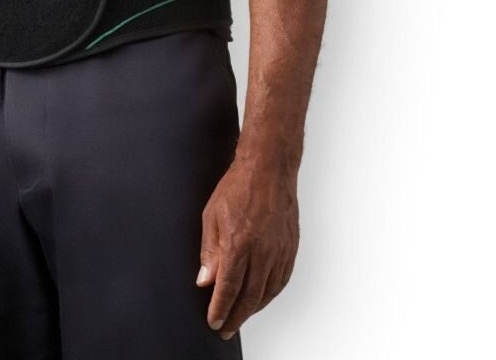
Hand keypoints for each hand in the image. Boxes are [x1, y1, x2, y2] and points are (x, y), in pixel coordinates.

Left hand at [196, 154, 299, 338]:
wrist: (268, 168)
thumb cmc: (238, 186)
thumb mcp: (211, 215)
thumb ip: (209, 251)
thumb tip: (205, 280)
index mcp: (238, 243)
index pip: (228, 288)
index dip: (220, 309)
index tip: (214, 322)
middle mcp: (261, 251)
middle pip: (249, 297)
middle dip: (236, 317)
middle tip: (226, 328)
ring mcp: (278, 251)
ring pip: (267, 293)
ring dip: (253, 309)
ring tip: (241, 316)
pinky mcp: (290, 248)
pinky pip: (281, 281)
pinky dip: (270, 295)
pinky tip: (262, 298)